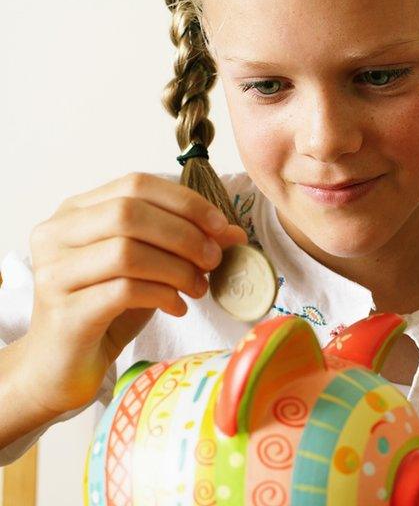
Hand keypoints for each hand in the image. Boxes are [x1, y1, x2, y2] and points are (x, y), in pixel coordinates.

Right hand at [18, 173, 247, 414]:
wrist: (64, 365)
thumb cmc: (108, 309)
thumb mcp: (150, 268)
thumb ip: (184, 243)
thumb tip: (233, 232)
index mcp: (75, 211)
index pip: (135, 184)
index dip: (185, 202)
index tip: (222, 226)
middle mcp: (56, 234)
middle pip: (129, 213)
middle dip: (184, 234)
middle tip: (213, 259)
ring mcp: (54, 272)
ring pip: (126, 252)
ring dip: (177, 268)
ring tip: (198, 287)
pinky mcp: (64, 311)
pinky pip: (123, 291)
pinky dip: (162, 295)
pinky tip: (178, 307)